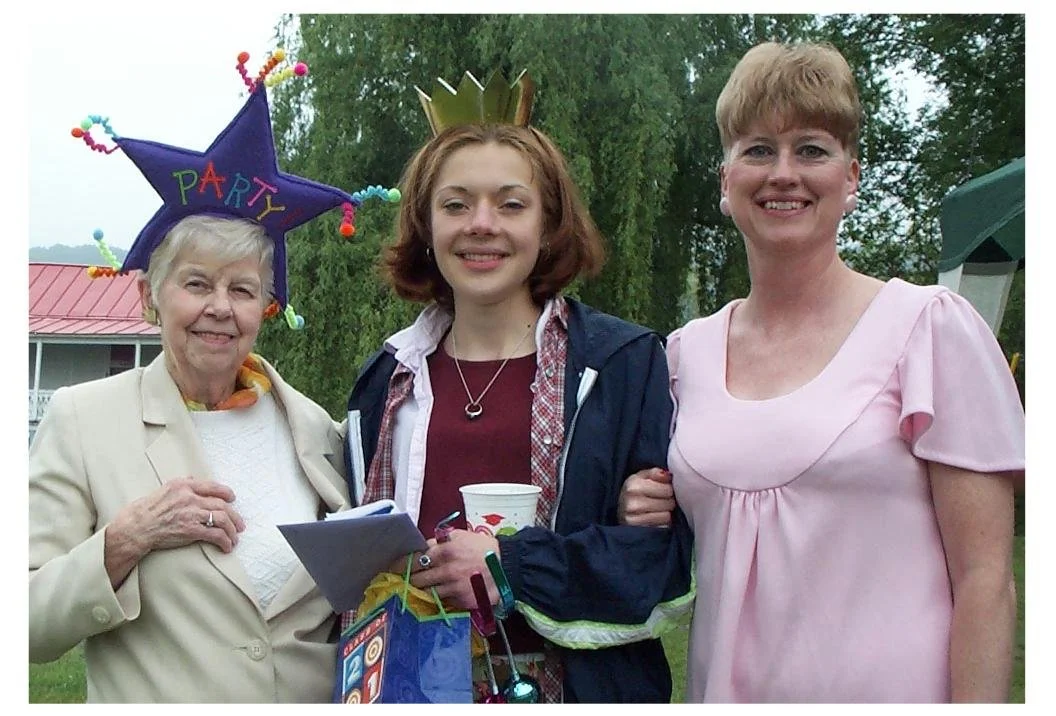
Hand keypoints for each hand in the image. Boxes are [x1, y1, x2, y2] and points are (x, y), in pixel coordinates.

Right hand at [111, 477, 245, 556]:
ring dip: (232, 530)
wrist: (136, 528)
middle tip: (240, 525)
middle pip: (222, 505)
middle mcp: (189, 497)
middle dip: (235, 516)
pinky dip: (225, 541)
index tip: (233, 499)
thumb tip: (194, 478)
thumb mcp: (163, 489)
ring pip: (223, 519)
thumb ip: (181, 484)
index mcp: (183, 486)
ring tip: (235, 538)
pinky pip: (216, 534)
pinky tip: (227, 546)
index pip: (212, 486)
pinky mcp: (191, 530)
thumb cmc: (146, 510)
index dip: (226, 493)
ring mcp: (191, 513)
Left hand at [409, 529, 499, 610]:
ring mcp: (454, 588)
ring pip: (428, 592)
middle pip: (417, 579)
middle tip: (405, 579)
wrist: (507, 567)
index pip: (414, 559)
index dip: (402, 564)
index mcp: (444, 552)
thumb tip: (424, 545)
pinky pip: (444, 601)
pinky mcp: (462, 601)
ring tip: (421, 588)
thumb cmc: (484, 548)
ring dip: (423, 590)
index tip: (394, 567)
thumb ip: (441, 540)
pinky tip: (440, 594)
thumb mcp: (462, 536)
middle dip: (410, 579)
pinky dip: (440, 597)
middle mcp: (446, 571)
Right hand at [618, 467, 675, 526]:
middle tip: (660, 501)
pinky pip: (662, 528)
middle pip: (669, 503)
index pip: (668, 489)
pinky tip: (654, 521)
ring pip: (667, 517)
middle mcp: (632, 503)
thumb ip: (655, 473)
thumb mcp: (641, 477)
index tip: (662, 491)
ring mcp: (634, 520)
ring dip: (665, 514)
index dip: (668, 489)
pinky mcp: (639, 532)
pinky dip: (661, 525)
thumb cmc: (634, 492)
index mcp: (633, 486)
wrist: (619, 511)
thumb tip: (669, 476)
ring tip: (657, 511)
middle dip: (668, 502)